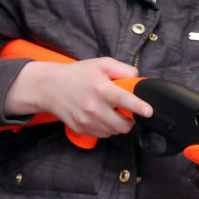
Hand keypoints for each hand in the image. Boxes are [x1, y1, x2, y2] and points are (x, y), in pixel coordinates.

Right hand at [5, 58, 152, 138]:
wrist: (49, 87)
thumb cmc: (78, 74)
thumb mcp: (102, 64)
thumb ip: (124, 70)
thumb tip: (138, 80)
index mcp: (100, 89)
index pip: (123, 99)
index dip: (138, 106)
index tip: (149, 111)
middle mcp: (93, 107)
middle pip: (122, 124)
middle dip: (131, 119)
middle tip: (128, 110)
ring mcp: (86, 121)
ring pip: (115, 131)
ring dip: (119, 124)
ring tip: (113, 110)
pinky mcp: (81, 129)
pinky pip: (104, 134)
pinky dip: (108, 128)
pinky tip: (102, 115)